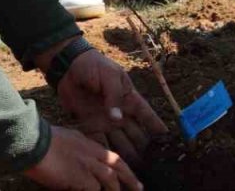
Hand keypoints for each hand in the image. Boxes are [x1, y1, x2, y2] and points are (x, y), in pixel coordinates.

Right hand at [22, 125, 141, 190]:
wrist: (33, 143)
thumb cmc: (41, 141)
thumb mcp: (65, 140)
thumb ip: (77, 149)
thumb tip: (78, 163)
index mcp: (88, 143)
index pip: (110, 156)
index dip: (121, 166)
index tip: (128, 174)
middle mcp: (92, 153)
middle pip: (118, 165)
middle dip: (130, 178)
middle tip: (139, 188)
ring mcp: (89, 165)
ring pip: (111, 180)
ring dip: (116, 190)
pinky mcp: (83, 178)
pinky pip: (95, 190)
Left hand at [57, 49, 166, 164]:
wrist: (68, 67)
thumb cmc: (94, 66)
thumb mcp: (109, 76)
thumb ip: (114, 97)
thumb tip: (118, 119)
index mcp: (128, 97)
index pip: (145, 113)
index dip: (155, 124)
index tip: (166, 137)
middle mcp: (119, 112)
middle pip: (134, 132)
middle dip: (142, 145)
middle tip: (150, 161)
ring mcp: (104, 119)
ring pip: (119, 140)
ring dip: (125, 152)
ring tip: (133, 167)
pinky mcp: (89, 124)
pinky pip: (99, 140)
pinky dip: (104, 150)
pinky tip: (109, 162)